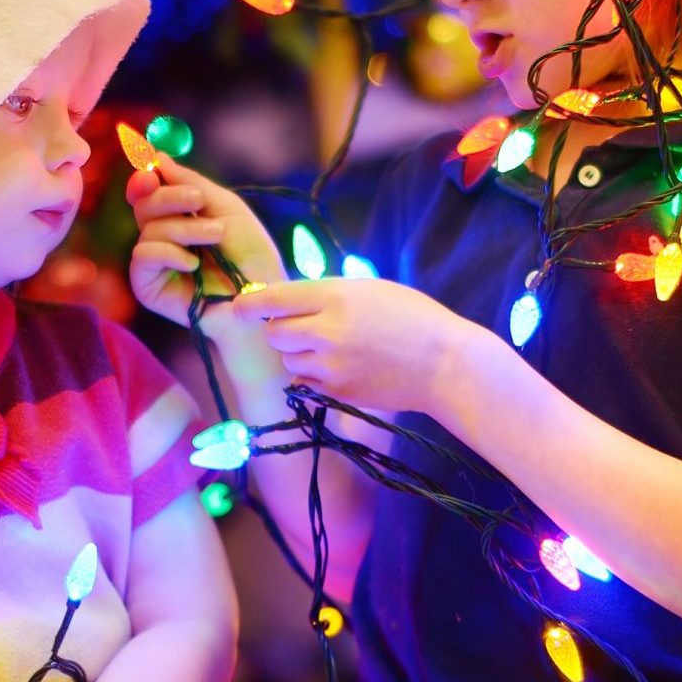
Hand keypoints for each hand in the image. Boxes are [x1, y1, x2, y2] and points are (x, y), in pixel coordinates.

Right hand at [125, 158, 285, 343]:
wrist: (261, 296)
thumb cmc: (250, 254)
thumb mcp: (225, 207)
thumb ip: (191, 182)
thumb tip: (156, 157)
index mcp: (177, 217)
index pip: (147, 192)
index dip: (144, 178)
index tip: (151, 168)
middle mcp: (161, 238)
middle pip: (143, 204)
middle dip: (170, 197)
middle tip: (198, 201)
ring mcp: (154, 263)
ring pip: (148, 229)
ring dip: (184, 228)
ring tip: (215, 237)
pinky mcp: (148, 287)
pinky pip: (142, 255)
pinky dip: (169, 253)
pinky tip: (193, 264)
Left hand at [235, 277, 496, 418]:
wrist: (444, 364)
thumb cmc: (413, 317)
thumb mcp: (369, 289)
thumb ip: (326, 294)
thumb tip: (286, 301)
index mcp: (334, 296)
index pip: (273, 299)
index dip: (250, 303)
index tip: (238, 306)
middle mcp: (325, 331)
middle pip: (274, 333)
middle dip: (280, 329)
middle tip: (302, 326)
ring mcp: (329, 366)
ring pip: (288, 360)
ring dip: (298, 353)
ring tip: (331, 347)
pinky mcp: (336, 393)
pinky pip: (306, 382)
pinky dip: (313, 375)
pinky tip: (341, 367)